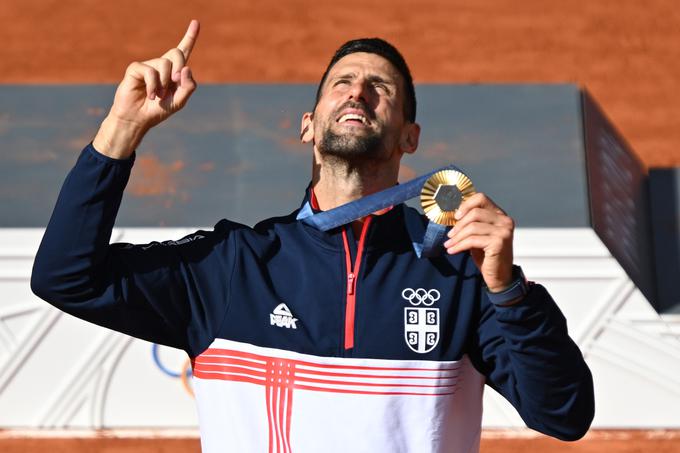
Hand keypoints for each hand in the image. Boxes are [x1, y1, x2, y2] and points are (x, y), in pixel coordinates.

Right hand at [93, 20, 199, 157]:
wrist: (138, 119)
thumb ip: (188, 87)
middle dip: (179, 68)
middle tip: (174, 83)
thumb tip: (186, 68)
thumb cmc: (158, 110)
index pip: (183, 51)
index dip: (190, 37)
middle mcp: (161, 65)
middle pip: (177, 53)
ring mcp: (148, 65)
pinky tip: (150, 95)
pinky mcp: (135, 69)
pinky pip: (150, 71)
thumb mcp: (179, 101)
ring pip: (164, 63)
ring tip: (157, 95)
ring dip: (164, 83)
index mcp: (174, 71)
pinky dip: (153, 86)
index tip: (196, 22)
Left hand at [443, 192, 514, 291]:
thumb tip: (452, 214)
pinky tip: (452, 250)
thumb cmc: (487, 255)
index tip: (455, 216)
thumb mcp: (478, 235)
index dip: (465, 205)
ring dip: (457, 237)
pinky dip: (459, 245)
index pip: (481, 198)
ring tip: (448, 244)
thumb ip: (471, 222)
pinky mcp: (499, 242)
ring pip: (472, 227)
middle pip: (474, 213)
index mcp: (500, 215)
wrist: (499, 276)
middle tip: (450, 235)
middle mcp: (505, 220)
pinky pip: (472, 240)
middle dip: (458, 225)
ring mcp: (503, 231)